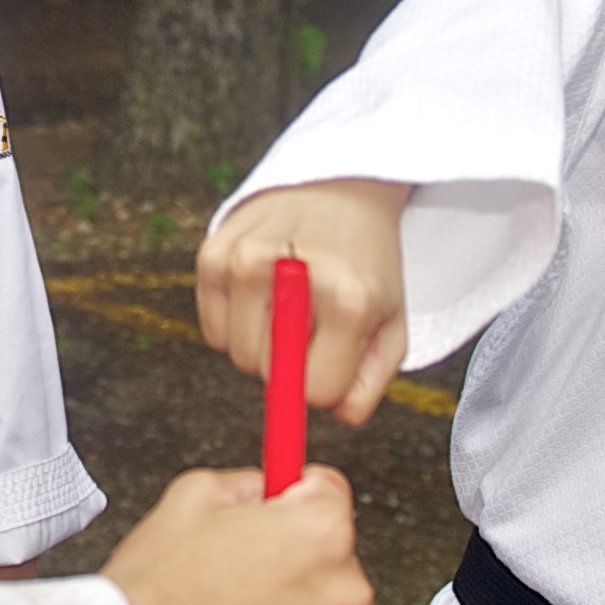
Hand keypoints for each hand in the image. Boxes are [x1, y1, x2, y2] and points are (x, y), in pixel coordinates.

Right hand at [102, 465, 373, 604]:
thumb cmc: (155, 591)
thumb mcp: (193, 495)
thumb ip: (249, 485)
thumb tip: (269, 489)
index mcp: (320, 532)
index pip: (330, 493)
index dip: (292, 500)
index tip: (277, 514)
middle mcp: (344, 592)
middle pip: (332, 560)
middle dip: (294, 562)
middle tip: (239, 575)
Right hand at [197, 178, 408, 425]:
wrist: (340, 188)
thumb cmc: (366, 264)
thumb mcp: (391, 323)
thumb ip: (370, 384)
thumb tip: (335, 416)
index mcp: (348, 299)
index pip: (315, 392)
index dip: (324, 383)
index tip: (333, 356)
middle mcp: (291, 276)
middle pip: (270, 375)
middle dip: (291, 364)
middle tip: (312, 323)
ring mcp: (245, 261)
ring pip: (238, 356)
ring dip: (262, 345)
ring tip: (288, 305)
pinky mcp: (213, 253)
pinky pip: (214, 332)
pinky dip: (235, 324)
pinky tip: (261, 293)